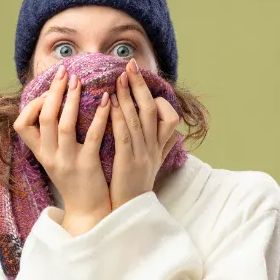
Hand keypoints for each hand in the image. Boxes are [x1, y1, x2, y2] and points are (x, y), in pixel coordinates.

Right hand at [12, 65, 112, 235]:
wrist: (87, 211)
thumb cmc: (73, 179)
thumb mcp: (54, 159)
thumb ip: (50, 137)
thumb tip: (52, 103)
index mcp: (40, 153)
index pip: (21, 124)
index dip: (32, 104)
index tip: (48, 91)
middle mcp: (49, 156)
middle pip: (45, 118)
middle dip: (55, 92)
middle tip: (65, 72)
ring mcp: (68, 162)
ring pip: (65, 125)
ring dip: (73, 100)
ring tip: (81, 81)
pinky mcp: (88, 166)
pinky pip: (93, 137)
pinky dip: (99, 117)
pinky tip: (107, 101)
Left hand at [108, 58, 179, 209]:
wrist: (131, 213)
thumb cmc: (136, 188)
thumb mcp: (151, 165)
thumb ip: (158, 146)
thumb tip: (170, 132)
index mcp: (159, 147)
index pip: (169, 117)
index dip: (157, 98)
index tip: (143, 82)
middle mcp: (154, 148)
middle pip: (152, 109)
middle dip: (141, 86)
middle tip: (130, 65)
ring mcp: (143, 154)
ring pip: (139, 118)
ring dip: (128, 95)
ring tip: (119, 77)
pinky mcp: (128, 162)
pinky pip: (125, 134)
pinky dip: (119, 116)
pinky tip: (110, 103)